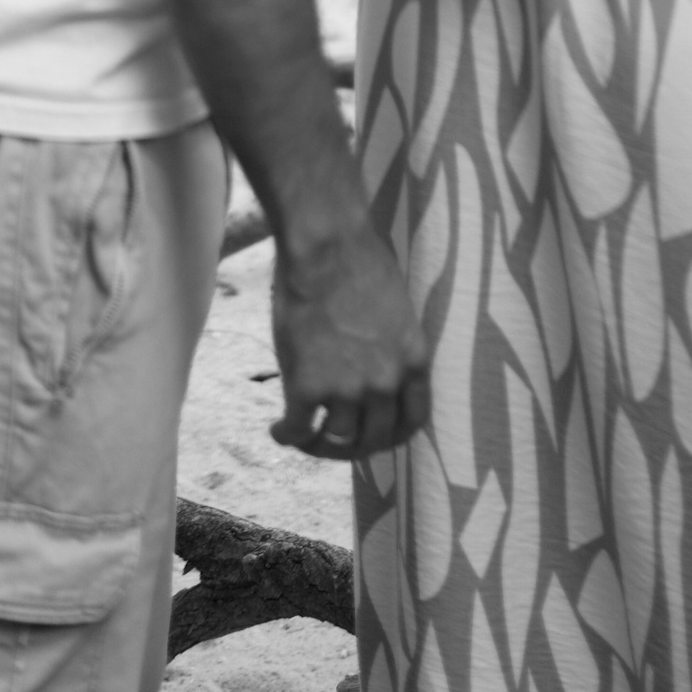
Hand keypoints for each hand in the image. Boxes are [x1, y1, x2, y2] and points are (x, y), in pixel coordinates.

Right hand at [269, 216, 429, 458]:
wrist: (326, 245)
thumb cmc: (360, 259)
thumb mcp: (396, 310)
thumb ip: (389, 348)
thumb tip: (372, 368)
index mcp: (413, 361)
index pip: (413, 421)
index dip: (392, 435)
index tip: (375, 435)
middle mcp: (385, 383)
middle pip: (374, 439)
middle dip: (354, 446)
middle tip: (334, 441)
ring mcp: (346, 389)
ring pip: (336, 441)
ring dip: (318, 446)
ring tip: (303, 437)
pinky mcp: (306, 387)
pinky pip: (298, 429)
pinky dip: (287, 436)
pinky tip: (278, 430)